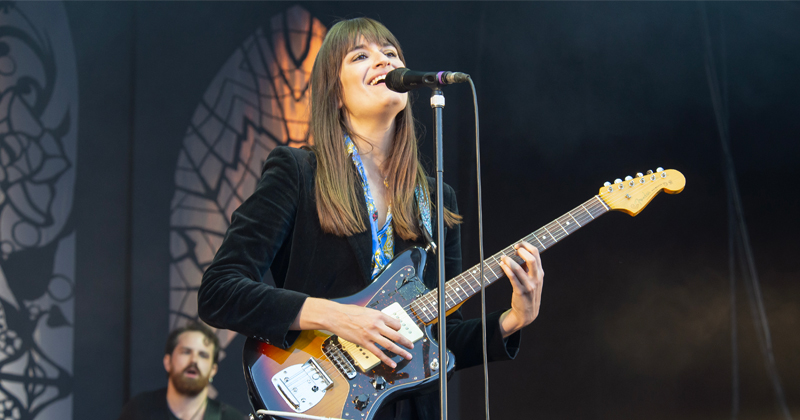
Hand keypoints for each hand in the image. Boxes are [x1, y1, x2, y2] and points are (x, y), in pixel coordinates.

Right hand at [294, 298, 412, 367]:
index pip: (396, 323)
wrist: (336, 316)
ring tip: (407, 355)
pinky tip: (392, 364)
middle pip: (396, 335)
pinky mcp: (364, 342)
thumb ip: (377, 316)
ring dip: (401, 351)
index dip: (399, 328)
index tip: (400, 331)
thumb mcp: (367, 310)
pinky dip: (386, 359)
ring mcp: (371, 334)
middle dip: (406, 342)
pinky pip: (378, 353)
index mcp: (379, 315)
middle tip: (411, 346)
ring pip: (390, 345)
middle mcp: (377, 325)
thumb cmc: (348, 312)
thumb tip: (387, 321)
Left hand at [498, 241, 543, 336]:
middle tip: (513, 250)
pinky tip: (502, 266)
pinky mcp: (520, 292)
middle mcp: (536, 278)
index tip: (517, 245)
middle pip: (532, 258)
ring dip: (509, 261)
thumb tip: (519, 253)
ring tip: (503, 258)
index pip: (536, 253)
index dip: (526, 246)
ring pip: (519, 268)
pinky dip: (506, 269)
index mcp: (540, 273)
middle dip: (521, 251)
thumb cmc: (529, 293)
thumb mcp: (533, 280)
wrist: (528, 313)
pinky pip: (512, 278)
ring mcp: (529, 285)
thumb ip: (529, 268)